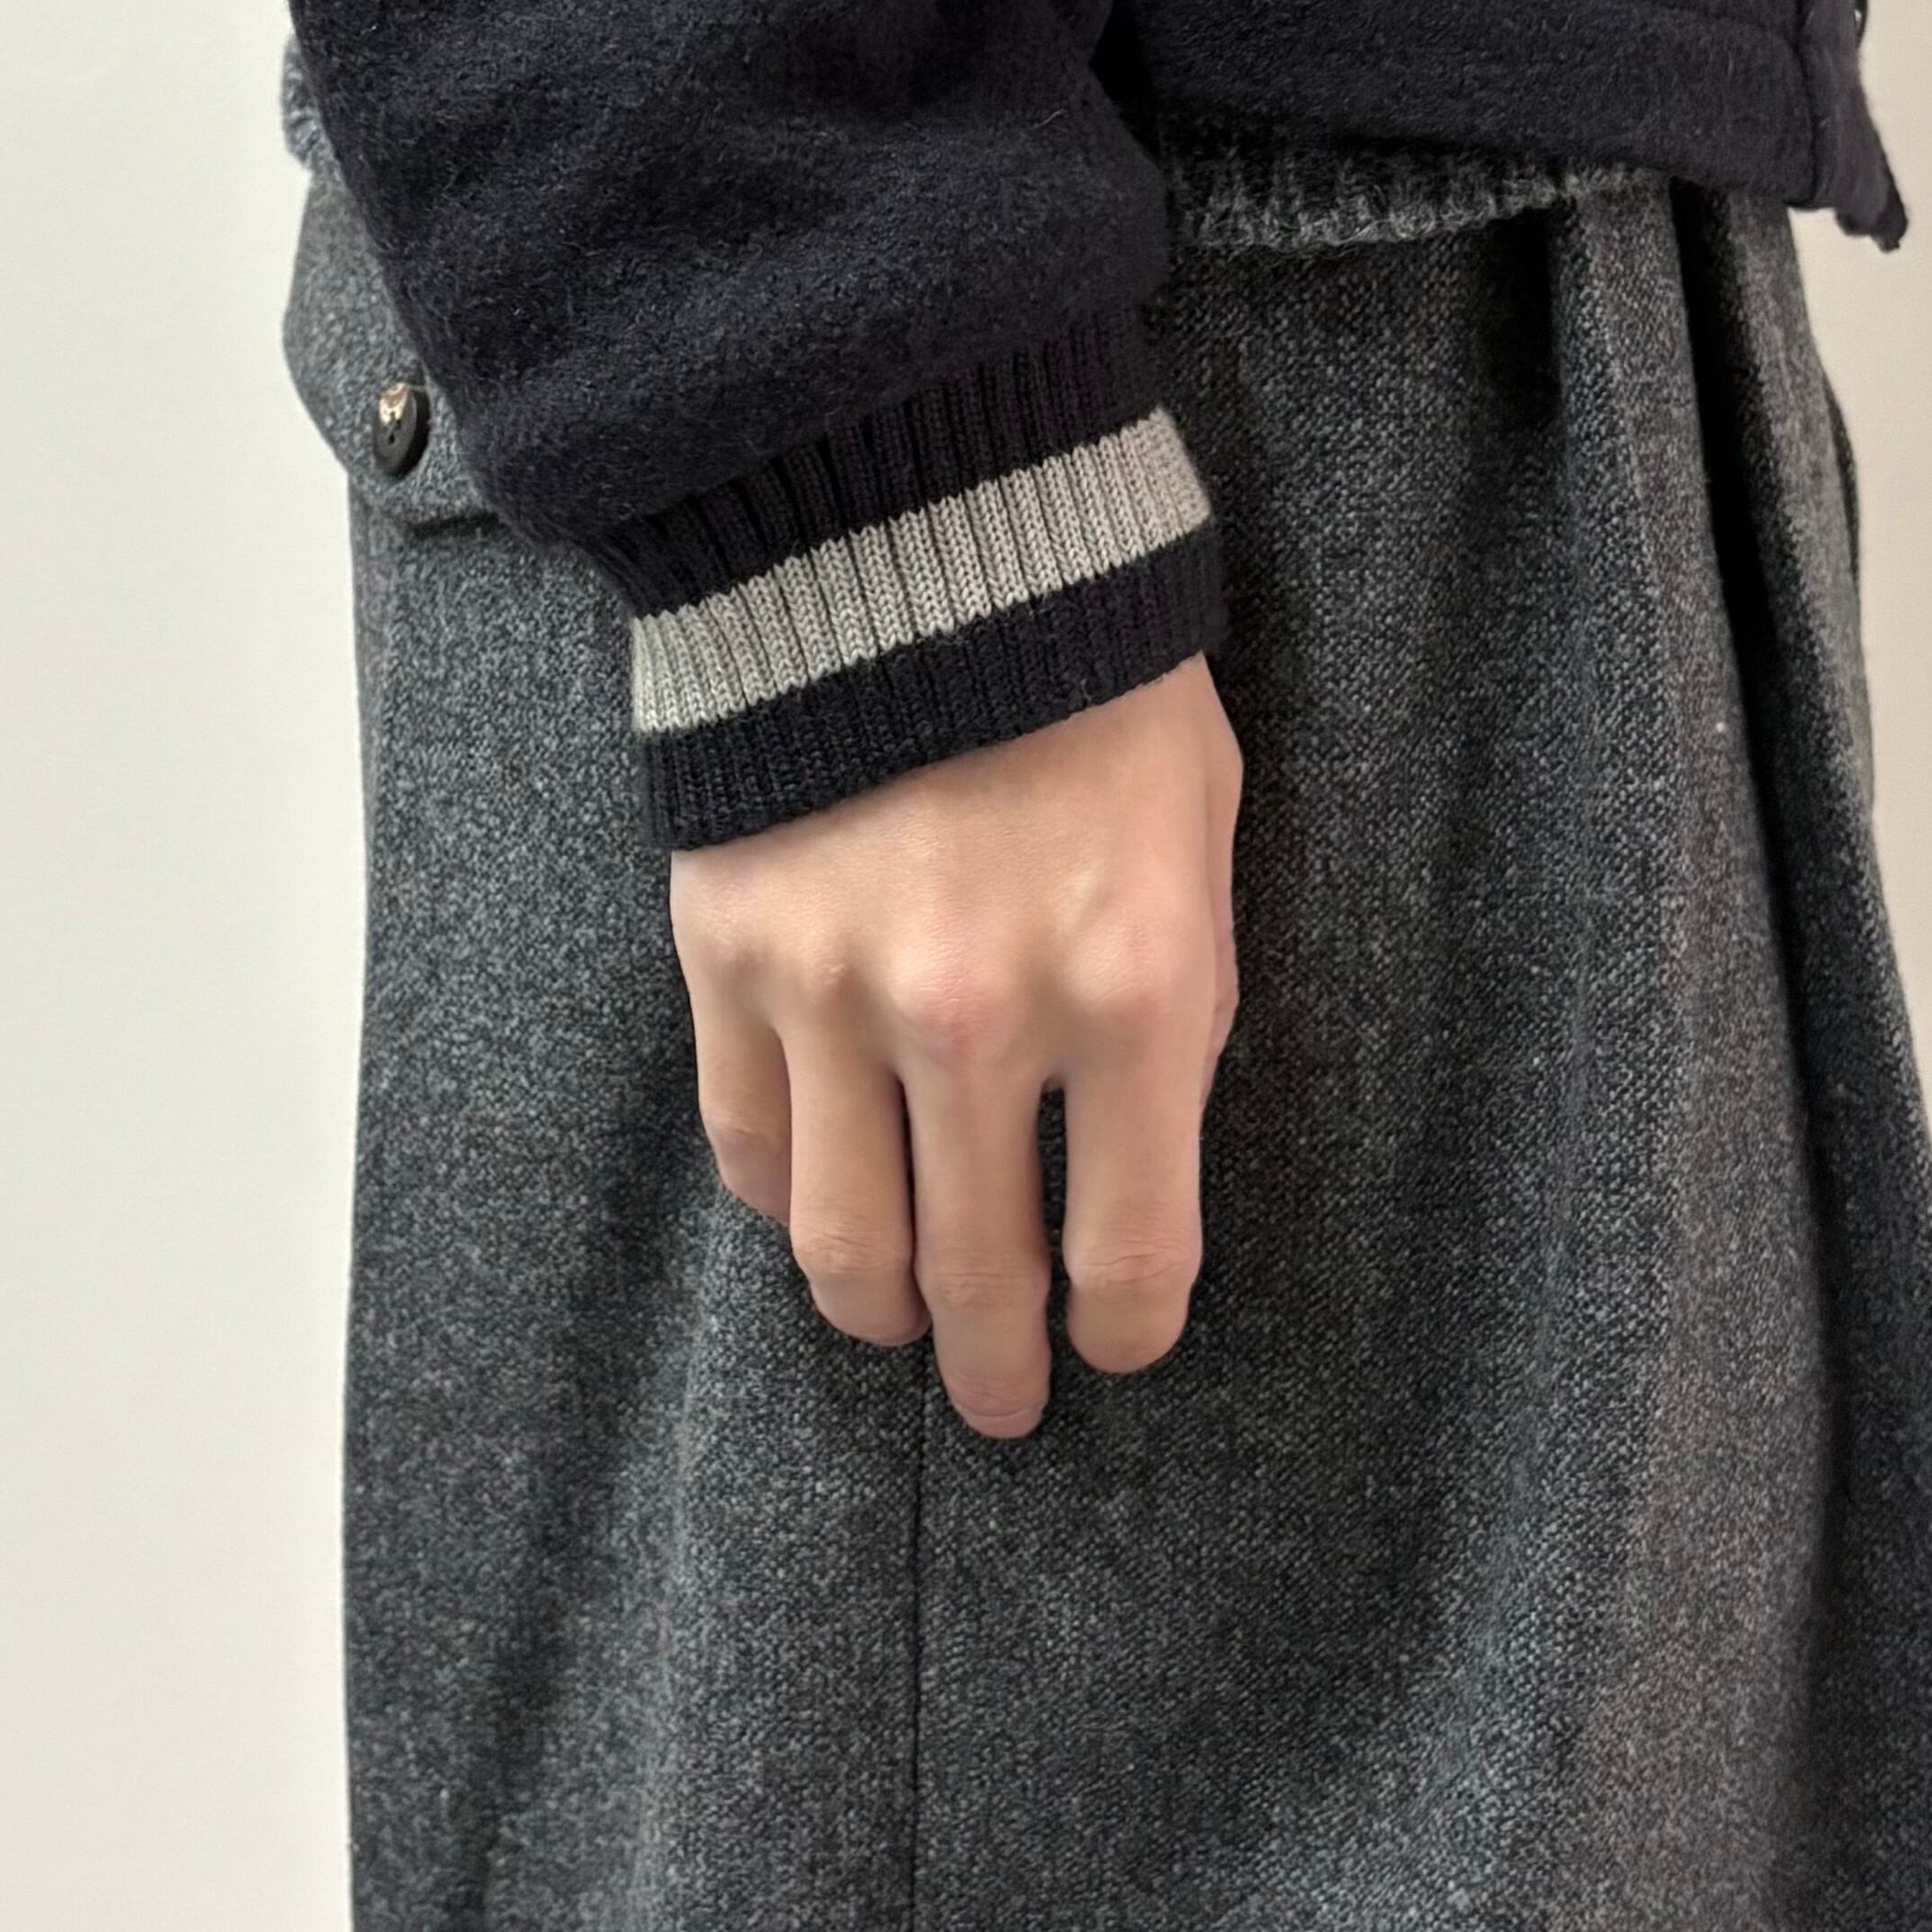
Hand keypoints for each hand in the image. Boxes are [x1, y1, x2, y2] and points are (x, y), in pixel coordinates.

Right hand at [669, 658, 1243, 1437]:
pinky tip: (819, 1204)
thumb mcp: (1200, 835)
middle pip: (979, 1279)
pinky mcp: (730, 954)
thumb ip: (1180, 1004)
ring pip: (844, 1243)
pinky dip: (782, 1199)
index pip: (1131, 1255)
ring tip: (901, 1330)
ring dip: (879, 1316)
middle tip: (1001, 1405)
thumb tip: (1135, 1154)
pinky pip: (747, 1141)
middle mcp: (982, 1017)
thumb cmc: (1092, 676)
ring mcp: (839, 994)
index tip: (1118, 1344)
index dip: (1126, 1332)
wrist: (914, 526)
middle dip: (995, 1370)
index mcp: (1135, 989)